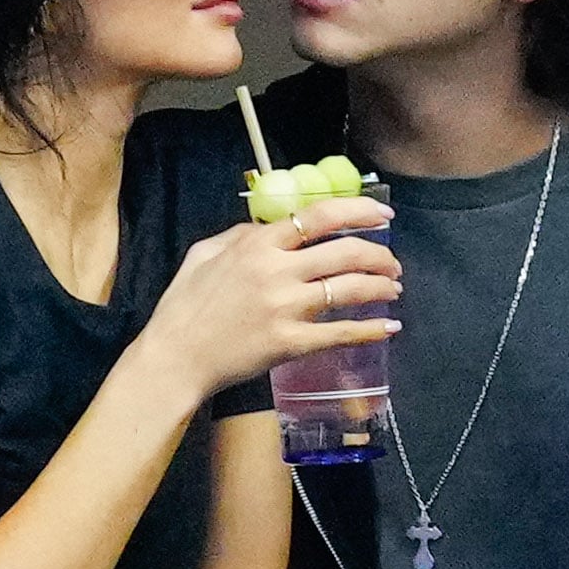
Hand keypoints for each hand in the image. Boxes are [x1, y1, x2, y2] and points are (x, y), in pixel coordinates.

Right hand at [139, 195, 401, 399]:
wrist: (175, 358)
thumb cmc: (184, 306)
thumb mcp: (204, 253)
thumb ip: (241, 234)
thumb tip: (274, 225)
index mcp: (258, 245)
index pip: (319, 217)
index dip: (358, 211)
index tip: (383, 214)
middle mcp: (277, 271)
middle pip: (345, 252)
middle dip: (379, 254)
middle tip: (392, 262)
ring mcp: (286, 309)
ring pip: (349, 289)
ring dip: (381, 287)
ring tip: (394, 288)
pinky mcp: (290, 344)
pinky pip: (341, 333)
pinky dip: (371, 329)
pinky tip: (389, 327)